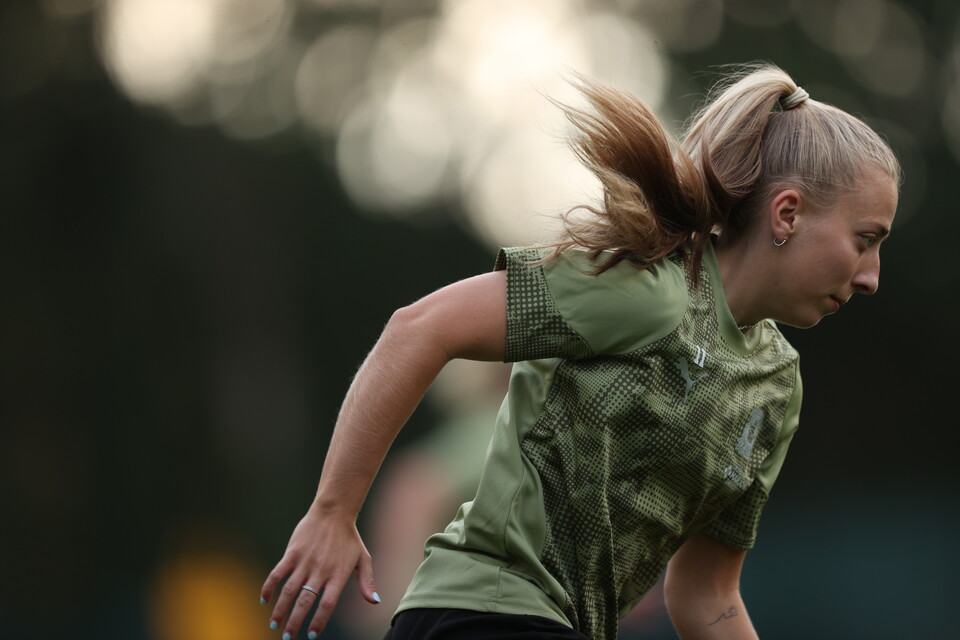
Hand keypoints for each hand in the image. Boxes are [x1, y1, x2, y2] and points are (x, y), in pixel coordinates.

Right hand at [261, 507, 379, 638]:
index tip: (311, 635)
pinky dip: (269, 587)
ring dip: (280, 610)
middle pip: (305, 601)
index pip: (327, 604)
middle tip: (287, 637)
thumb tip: (375, 602)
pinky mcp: (292, 552)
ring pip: (289, 591)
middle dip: (294, 622)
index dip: (318, 621)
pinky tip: (264, 600)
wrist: (333, 512)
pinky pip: (277, 573)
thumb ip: (367, 582)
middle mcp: (320, 570)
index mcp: (337, 574)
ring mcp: (305, 561)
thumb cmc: (349, 538)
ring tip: (274, 625)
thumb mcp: (363, 559)